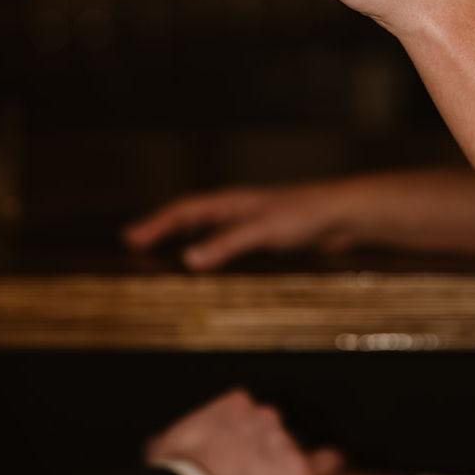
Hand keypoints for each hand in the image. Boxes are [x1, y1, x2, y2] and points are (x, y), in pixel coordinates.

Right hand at [123, 180, 360, 269]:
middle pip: (188, 220)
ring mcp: (248, 224)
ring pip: (205, 233)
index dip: (154, 225)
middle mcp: (235, 210)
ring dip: (182, 243)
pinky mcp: (264, 239)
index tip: (129, 239)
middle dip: (160, 232)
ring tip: (160, 260)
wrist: (344, 215)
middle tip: (133, 247)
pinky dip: (208, 256)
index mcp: (229, 202)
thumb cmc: (306, 215)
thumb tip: (188, 260)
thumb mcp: (263, 231)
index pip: (182, 211)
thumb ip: (226, 244)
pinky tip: (208, 273)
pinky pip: (226, 247)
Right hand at [144, 388, 343, 474]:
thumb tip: (162, 443)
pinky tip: (331, 464)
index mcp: (235, 404)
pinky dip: (328, 463)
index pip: (246, 411)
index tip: (230, 451)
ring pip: (291, 451)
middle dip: (261, 449)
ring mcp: (286, 443)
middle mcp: (265, 416)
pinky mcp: (301, 473)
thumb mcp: (163, 445)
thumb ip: (175, 437)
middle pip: (271, 429)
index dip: (239, 434)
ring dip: (280, 467)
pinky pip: (325, 463)